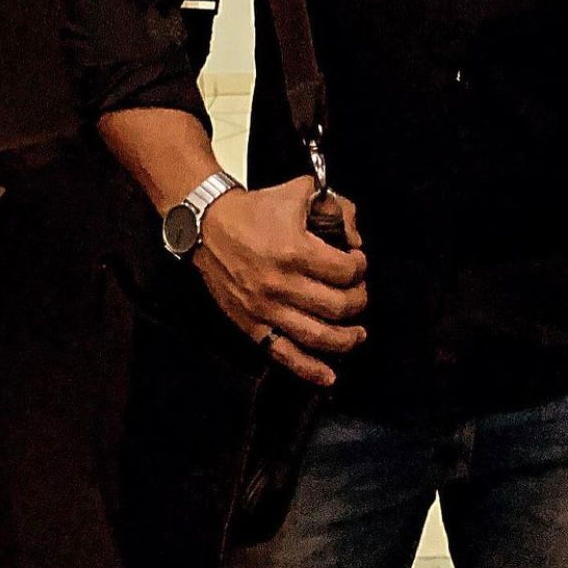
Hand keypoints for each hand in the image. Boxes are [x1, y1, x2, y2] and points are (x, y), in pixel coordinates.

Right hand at [193, 175, 367, 387]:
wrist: (207, 225)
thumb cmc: (254, 209)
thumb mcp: (298, 192)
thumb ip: (335, 206)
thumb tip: (354, 235)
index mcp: (296, 251)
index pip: (346, 271)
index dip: (360, 267)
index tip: (358, 262)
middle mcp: (282, 284)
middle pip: (338, 306)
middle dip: (359, 300)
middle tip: (359, 293)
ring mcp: (266, 309)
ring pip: (317, 336)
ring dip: (346, 339)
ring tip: (358, 334)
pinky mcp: (252, 325)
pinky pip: (284, 354)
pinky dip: (309, 369)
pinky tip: (329, 375)